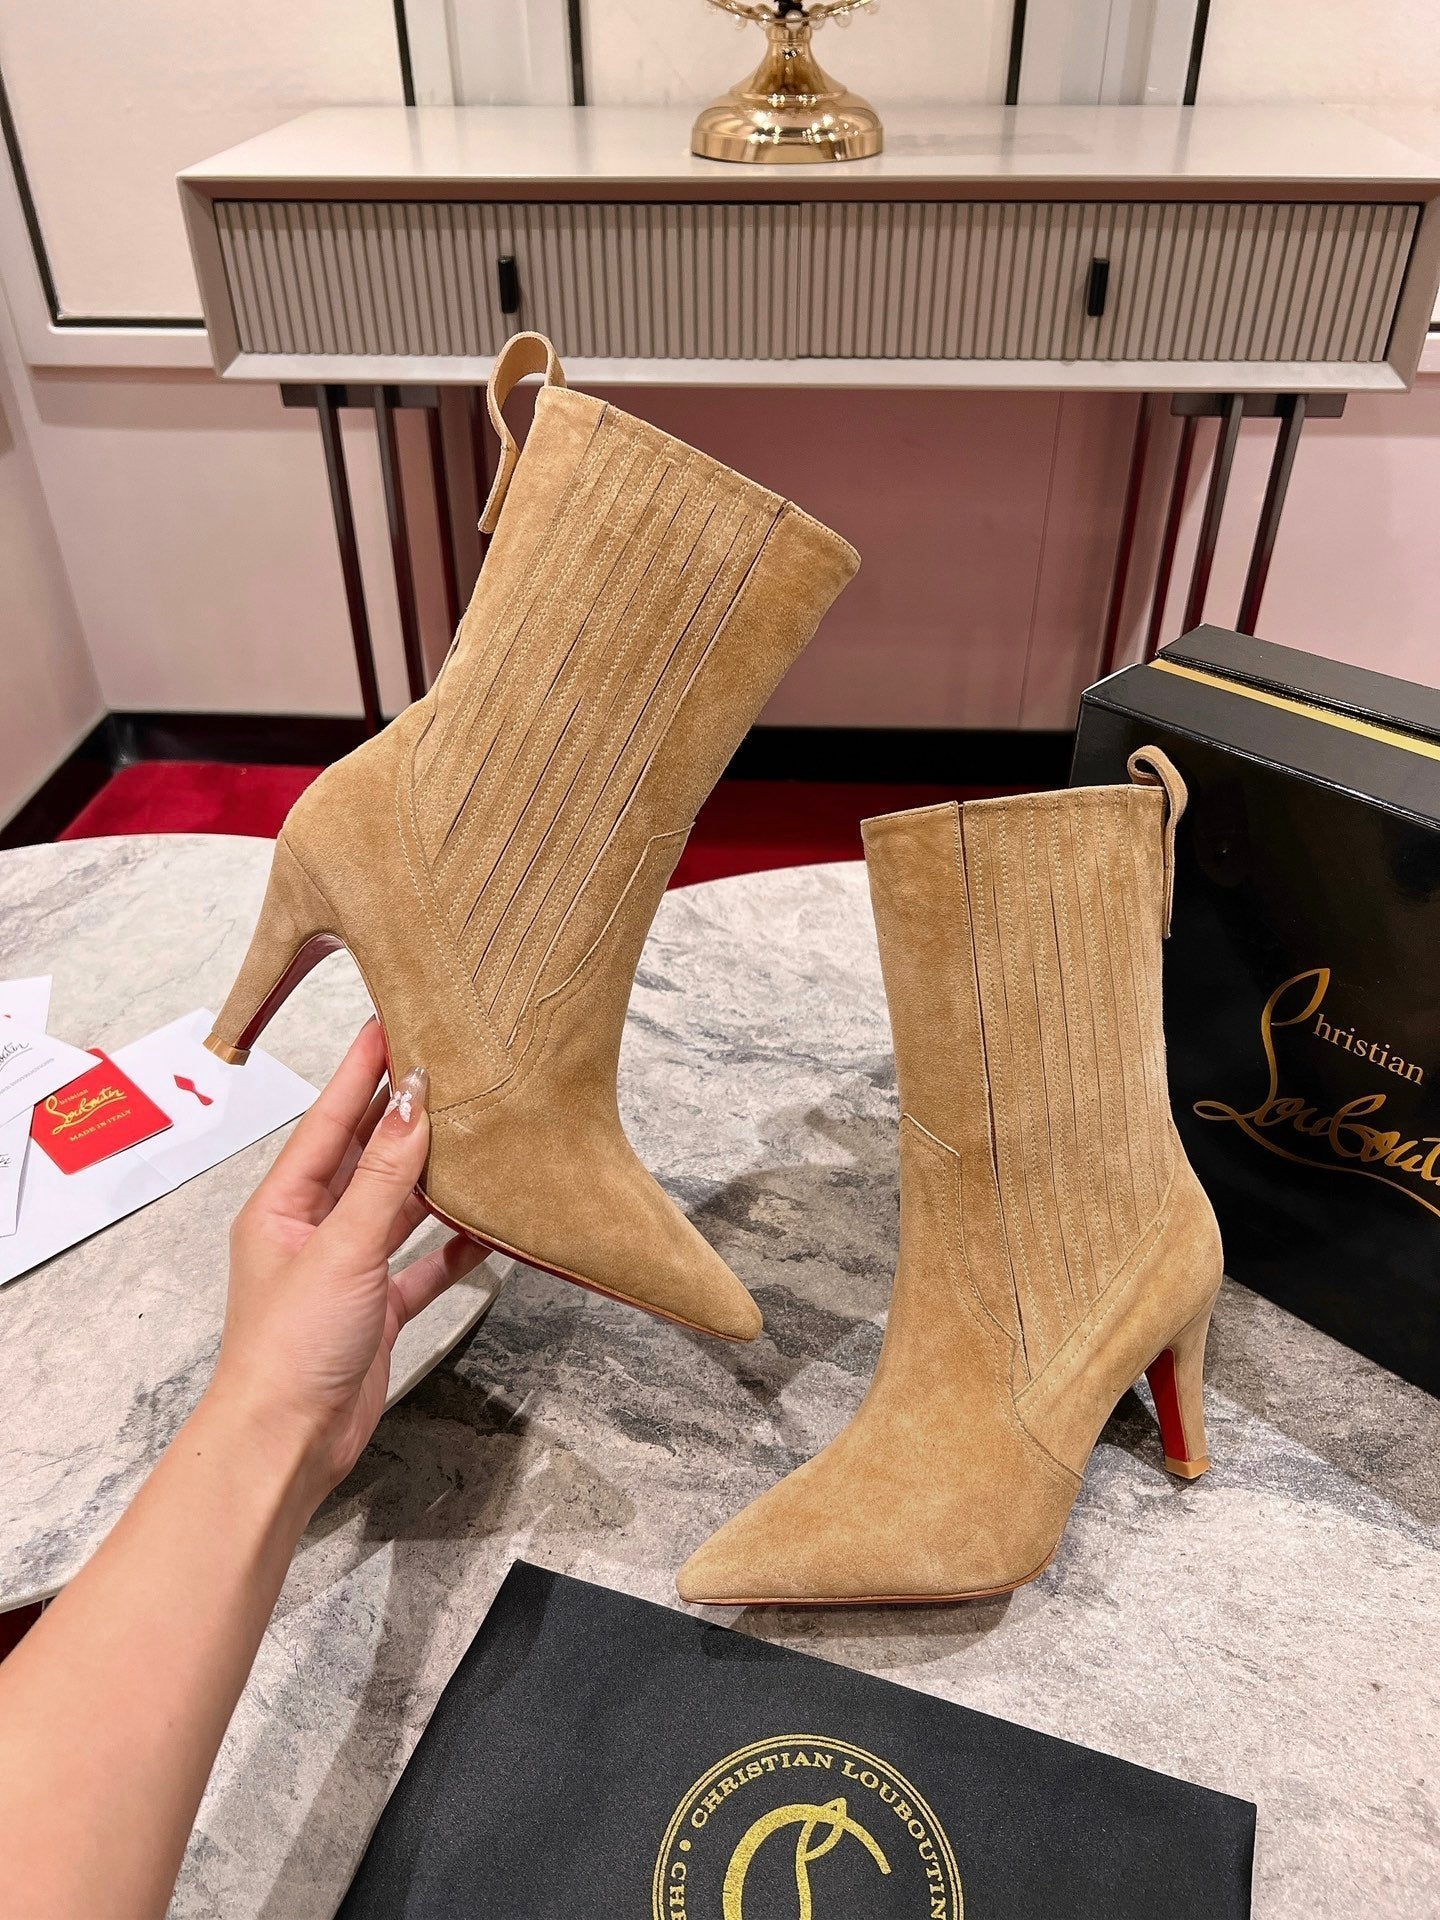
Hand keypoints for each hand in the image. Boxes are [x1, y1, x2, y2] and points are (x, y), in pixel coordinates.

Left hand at [211, 1019, 484, 1504]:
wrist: (286, 1443)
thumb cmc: (289, 1349)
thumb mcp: (342, 1248)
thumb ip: (385, 1176)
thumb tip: (412, 1102)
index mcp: (283, 1205)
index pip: (329, 1119)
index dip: (362, 1070)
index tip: (391, 1021)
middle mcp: (311, 1230)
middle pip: (365, 1157)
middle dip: (403, 1113)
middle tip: (444, 1064)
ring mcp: (345, 1270)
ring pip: (397, 1207)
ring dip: (434, 1176)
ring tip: (476, 1132)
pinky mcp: (375, 1310)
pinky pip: (420, 1264)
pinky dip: (452, 1246)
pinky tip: (488, 1227)